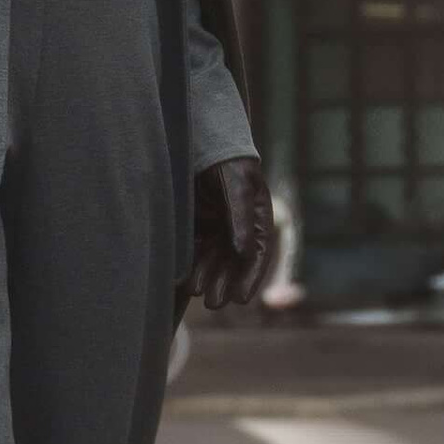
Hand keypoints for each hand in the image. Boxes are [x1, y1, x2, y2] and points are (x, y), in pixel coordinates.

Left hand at [191, 154, 272, 311]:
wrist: (202, 140)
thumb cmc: (227, 161)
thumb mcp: (238, 186)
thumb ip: (240, 217)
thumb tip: (243, 250)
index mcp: (258, 217)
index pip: (257, 254)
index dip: (250, 278)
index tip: (240, 298)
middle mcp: (239, 226)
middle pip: (234, 262)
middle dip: (225, 283)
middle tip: (214, 303)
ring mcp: (218, 226)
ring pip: (214, 259)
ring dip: (208, 277)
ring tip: (198, 292)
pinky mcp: (198, 224)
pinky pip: (196, 249)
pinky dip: (193, 265)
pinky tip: (186, 279)